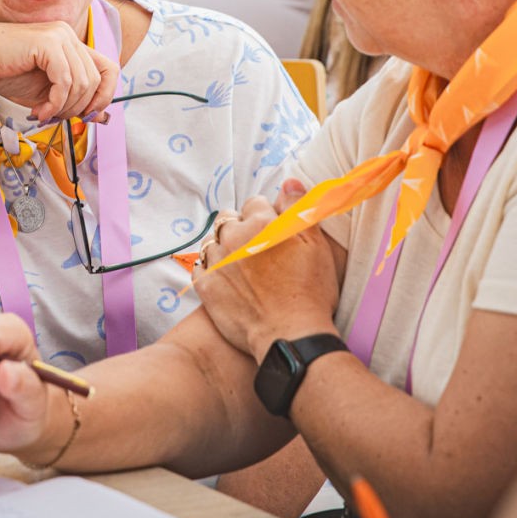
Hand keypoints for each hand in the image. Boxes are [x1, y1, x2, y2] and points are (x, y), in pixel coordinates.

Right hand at [0, 22, 118, 123]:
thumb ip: (73, 99)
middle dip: (79, 108)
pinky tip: (39, 111)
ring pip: (83, 84)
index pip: (109, 69)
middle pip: (97, 81)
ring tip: (43, 114)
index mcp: (71, 43)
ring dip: (64, 108)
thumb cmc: (5, 73)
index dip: (105, 96)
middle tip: (55, 118)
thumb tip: (102, 118)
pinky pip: (66, 82)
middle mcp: (69, 35)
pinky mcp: (48, 44)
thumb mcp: (46, 92)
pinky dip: (55, 104)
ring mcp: (60, 36)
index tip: (87, 116)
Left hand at [193, 181, 339, 359]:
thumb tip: (288, 181)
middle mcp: (234, 237)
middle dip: (239, 227)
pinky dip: (211, 269)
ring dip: (223, 248)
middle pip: (228, 218)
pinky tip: (227, 280)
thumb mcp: (316, 246)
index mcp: (261, 223)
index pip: (255, 203)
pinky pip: (200, 266)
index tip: (273, 233)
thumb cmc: (310, 292)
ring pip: (211, 241)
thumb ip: (299, 208)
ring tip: (241, 267)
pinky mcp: (205, 285)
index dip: (266, 217)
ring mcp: (217, 261)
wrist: (290, 336)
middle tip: (256, 250)